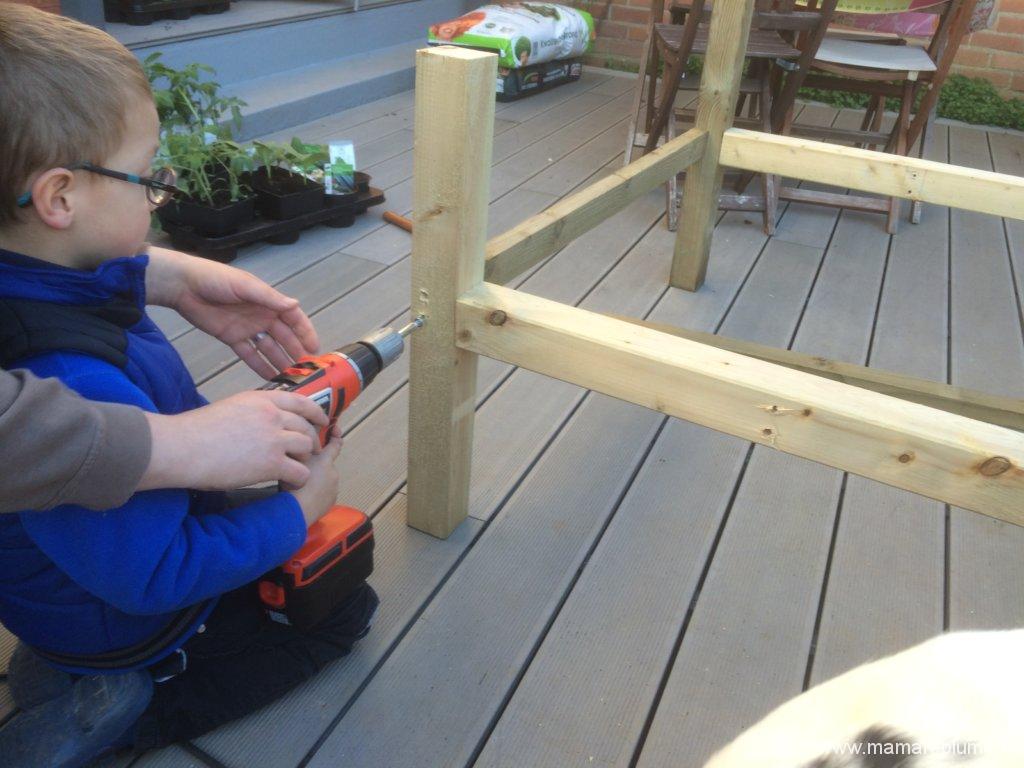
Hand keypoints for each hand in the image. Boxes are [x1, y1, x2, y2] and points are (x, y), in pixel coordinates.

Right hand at [140, 390, 328, 490]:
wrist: (182, 448)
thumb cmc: (195, 431)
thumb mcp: (230, 408)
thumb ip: (252, 412)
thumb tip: (261, 422)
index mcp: (262, 400)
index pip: (301, 401)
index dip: (316, 412)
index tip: (323, 420)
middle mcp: (273, 415)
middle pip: (306, 426)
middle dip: (312, 440)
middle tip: (310, 451)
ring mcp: (274, 438)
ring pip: (307, 447)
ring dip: (305, 459)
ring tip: (296, 468)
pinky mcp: (272, 462)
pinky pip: (301, 471)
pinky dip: (299, 479)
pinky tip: (290, 483)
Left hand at [144, 246, 318, 378]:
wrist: (183, 286)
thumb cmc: (216, 279)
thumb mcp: (245, 285)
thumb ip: (270, 298)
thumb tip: (295, 304)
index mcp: (268, 301)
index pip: (293, 319)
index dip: (305, 333)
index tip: (315, 349)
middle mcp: (262, 316)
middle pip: (284, 337)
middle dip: (296, 351)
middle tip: (307, 369)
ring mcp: (248, 328)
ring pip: (269, 348)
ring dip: (281, 361)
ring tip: (292, 378)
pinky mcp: (232, 338)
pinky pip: (249, 355)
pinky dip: (260, 366)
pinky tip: (271, 378)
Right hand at [287, 432, 341, 526]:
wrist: (297, 510)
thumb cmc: (292, 484)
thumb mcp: (293, 459)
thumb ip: (300, 447)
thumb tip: (303, 438)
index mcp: (325, 460)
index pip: (335, 444)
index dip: (335, 435)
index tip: (335, 429)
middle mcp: (333, 473)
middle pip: (326, 464)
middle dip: (317, 464)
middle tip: (302, 467)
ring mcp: (334, 488)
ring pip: (325, 479)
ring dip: (317, 478)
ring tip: (301, 484)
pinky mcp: (331, 501)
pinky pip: (325, 492)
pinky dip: (317, 492)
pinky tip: (305, 494)